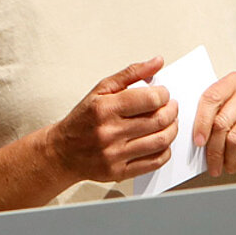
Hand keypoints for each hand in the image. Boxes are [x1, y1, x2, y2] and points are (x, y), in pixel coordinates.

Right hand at [48, 57, 178, 182]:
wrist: (63, 151)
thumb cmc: (83, 118)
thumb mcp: (102, 89)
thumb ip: (131, 73)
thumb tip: (157, 62)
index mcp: (105, 108)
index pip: (150, 99)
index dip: (164, 94)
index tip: (163, 93)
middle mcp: (109, 132)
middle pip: (158, 120)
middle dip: (172, 110)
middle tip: (171, 106)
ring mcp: (115, 154)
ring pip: (160, 141)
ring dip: (172, 129)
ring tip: (169, 122)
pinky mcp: (119, 172)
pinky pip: (154, 162)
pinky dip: (165, 150)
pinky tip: (161, 142)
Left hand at [192, 72, 235, 176]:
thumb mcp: (226, 101)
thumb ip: (211, 111)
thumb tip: (195, 136)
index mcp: (233, 82)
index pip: (212, 98)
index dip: (202, 122)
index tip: (198, 141)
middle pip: (222, 122)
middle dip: (213, 148)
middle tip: (211, 163)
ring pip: (235, 138)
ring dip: (226, 157)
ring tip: (223, 164)